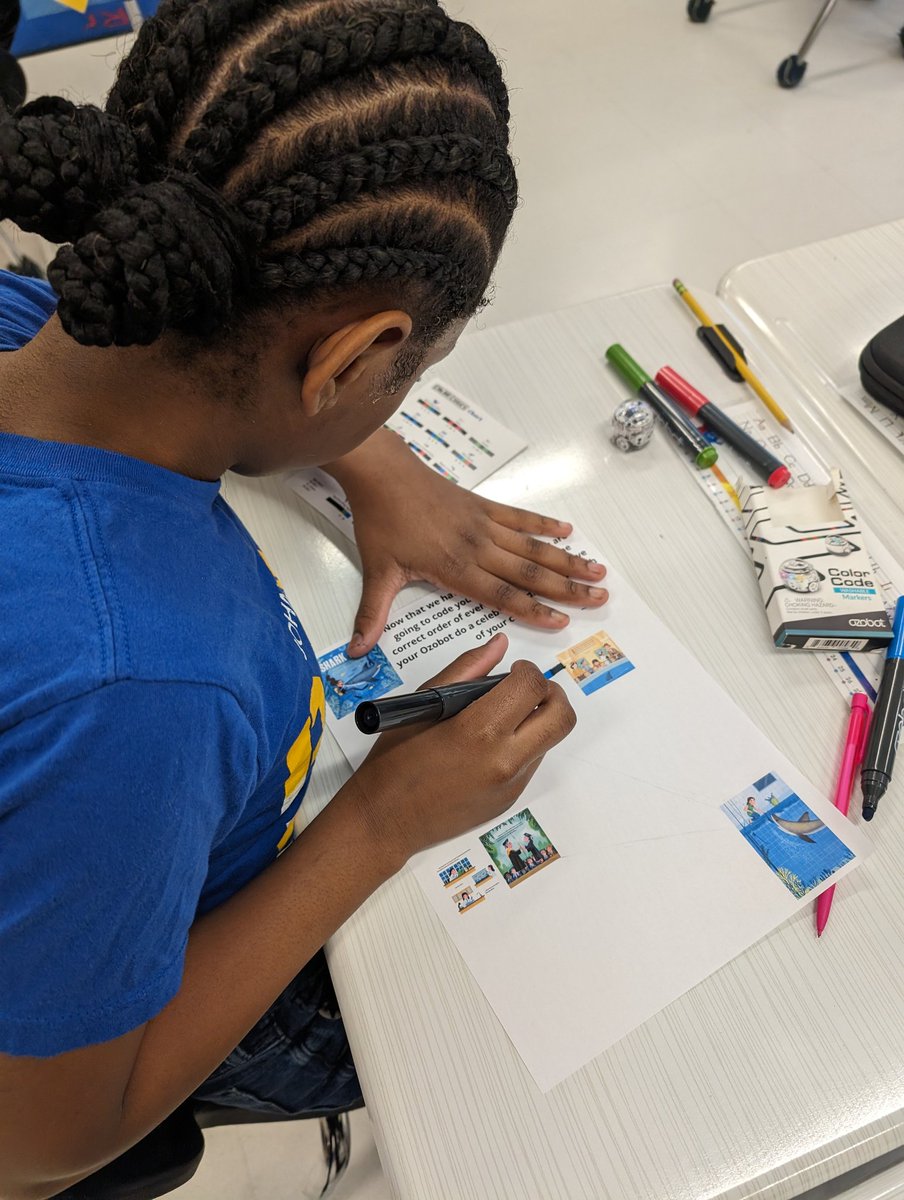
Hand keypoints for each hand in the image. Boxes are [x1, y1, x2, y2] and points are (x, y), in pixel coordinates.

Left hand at [324, 429, 607, 655]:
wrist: (383, 472)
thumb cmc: (380, 521)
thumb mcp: (376, 572)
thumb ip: (373, 614)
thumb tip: (357, 652)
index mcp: (455, 568)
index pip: (502, 595)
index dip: (534, 610)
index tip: (562, 622)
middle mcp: (477, 547)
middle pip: (530, 572)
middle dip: (567, 588)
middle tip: (600, 598)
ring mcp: (483, 524)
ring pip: (532, 547)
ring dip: (567, 559)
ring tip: (597, 570)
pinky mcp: (482, 505)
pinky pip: (520, 518)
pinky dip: (544, 525)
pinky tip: (566, 531)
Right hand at [346, 634, 574, 860]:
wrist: (385, 820)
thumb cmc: (396, 760)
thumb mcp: (424, 705)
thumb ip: (466, 670)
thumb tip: (499, 645)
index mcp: (479, 731)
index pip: (532, 688)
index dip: (527, 671)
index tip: (512, 672)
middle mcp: (505, 760)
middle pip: (561, 718)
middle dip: (551, 695)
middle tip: (525, 690)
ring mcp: (511, 784)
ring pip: (550, 741)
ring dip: (537, 721)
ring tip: (501, 718)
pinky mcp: (510, 800)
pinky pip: (532, 763)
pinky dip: (522, 745)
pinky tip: (488, 746)